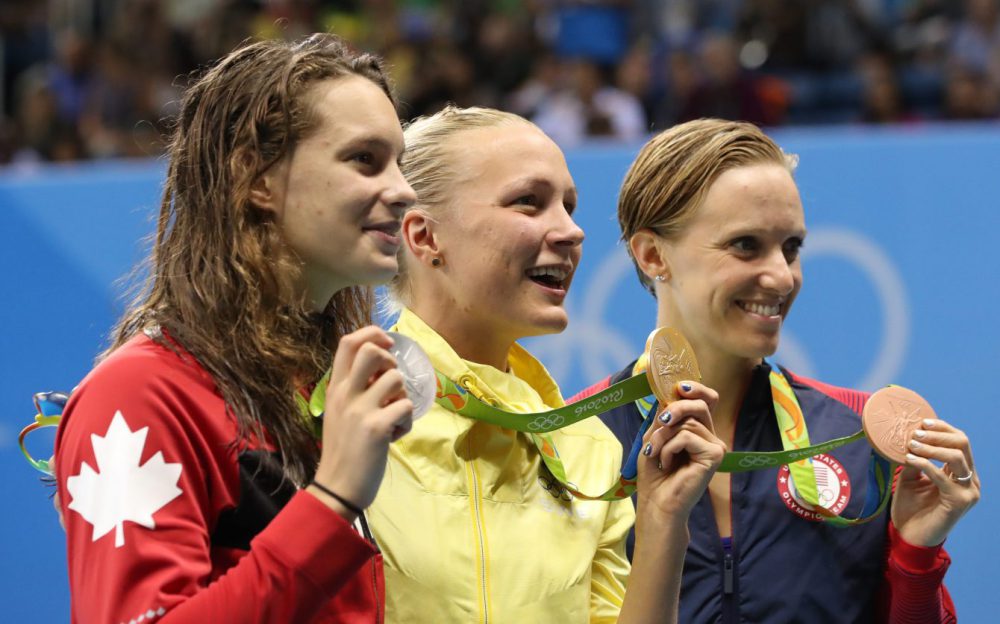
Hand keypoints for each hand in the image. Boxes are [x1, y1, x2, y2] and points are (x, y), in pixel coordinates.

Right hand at [310, 326, 412, 516]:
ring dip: (402, 396)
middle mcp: (345, 394)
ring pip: (396, 379)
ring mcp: (360, 410)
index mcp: (335, 388)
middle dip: (390, 360)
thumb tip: (382, 371)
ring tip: (393, 416)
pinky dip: (407, 421)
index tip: (387, 344)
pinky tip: (395, 435)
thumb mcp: (339, 412)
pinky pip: (406, 406)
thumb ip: (355, 389)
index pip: (348, 342)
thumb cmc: (343, 450)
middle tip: (390, 383)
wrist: (338, 487)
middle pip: (371, 350)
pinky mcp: (376, 427)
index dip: (372, 333)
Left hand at [636, 381, 725, 521]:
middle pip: (699, 405)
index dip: (696, 388)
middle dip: (674, 409)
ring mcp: (715, 446)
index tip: (679, 387)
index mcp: (699, 430)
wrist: (657, 503)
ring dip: (663, 436)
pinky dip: (669, 448)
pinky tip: (666, 464)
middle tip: (660, 423)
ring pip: (688, 422)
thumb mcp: (654, 436)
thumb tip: (669, 390)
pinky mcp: (715, 455)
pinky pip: (687, 436)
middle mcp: (710, 437)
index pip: (706, 400)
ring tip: (656, 454)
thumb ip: (664, 414)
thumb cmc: (654, 473)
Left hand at [891, 418, 979, 546]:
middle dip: (937, 434)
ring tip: (911, 445)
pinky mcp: (960, 502)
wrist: (910, 536)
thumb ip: (915, 459)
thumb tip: (909, 437)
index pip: (960, 441)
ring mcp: (969, 492)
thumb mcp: (911, 477)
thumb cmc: (911, 507)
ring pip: (957, 457)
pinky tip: (909, 459)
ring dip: (931, 447)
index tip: (922, 422)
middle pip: (962, 444)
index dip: (943, 428)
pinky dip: (925, 464)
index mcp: (961, 473)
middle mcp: (971, 480)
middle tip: (915, 433)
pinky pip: (942, 476)